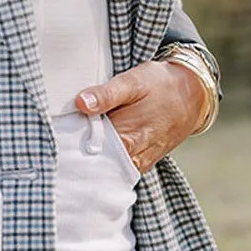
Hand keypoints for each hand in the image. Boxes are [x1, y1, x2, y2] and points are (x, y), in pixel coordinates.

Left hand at [73, 58, 212, 173]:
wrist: (194, 95)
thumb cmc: (161, 84)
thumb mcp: (134, 81)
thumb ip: (106, 94)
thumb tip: (81, 104)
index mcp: (126, 136)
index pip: (87, 148)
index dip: (70, 141)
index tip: (56, 136)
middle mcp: (132, 154)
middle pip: (95, 162)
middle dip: (77, 155)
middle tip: (60, 145)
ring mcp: (138, 161)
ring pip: (107, 168)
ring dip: (91, 161)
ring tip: (73, 151)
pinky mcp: (144, 162)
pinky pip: (121, 169)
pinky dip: (107, 164)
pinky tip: (95, 155)